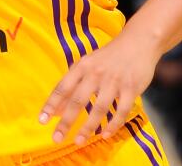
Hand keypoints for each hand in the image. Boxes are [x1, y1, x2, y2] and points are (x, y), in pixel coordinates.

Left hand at [38, 27, 160, 144]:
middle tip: (57, 138)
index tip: (42, 120)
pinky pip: (121, 110)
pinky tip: (105, 135)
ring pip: (100, 108)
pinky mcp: (131, 88)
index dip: (51, 104)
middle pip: (78, 100)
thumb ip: (71, 85)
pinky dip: (113, 124)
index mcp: (83, 66)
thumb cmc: (108, 57)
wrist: (138, 42)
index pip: (63, 87)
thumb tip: (54, 109)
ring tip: (79, 140)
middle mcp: (96, 73)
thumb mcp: (87, 65)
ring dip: (88, 126)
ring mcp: (114, 81)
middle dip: (66, 121)